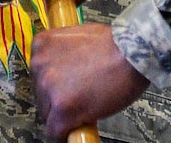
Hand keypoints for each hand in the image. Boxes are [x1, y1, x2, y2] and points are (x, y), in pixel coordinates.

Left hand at [32, 23, 148, 137]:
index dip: (55, 84)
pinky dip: (66, 133)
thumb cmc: (115, 44)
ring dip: (64, 114)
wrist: (133, 52)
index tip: (65, 87)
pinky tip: (79, 125)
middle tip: (81, 95)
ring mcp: (49, 88)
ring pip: (47, 114)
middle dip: (58, 99)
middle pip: (41, 95)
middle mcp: (40, 65)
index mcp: (42, 45)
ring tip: (87, 104)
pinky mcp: (62, 109)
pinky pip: (55, 132)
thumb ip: (63, 54)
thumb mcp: (78, 38)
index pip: (38, 74)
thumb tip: (62, 70)